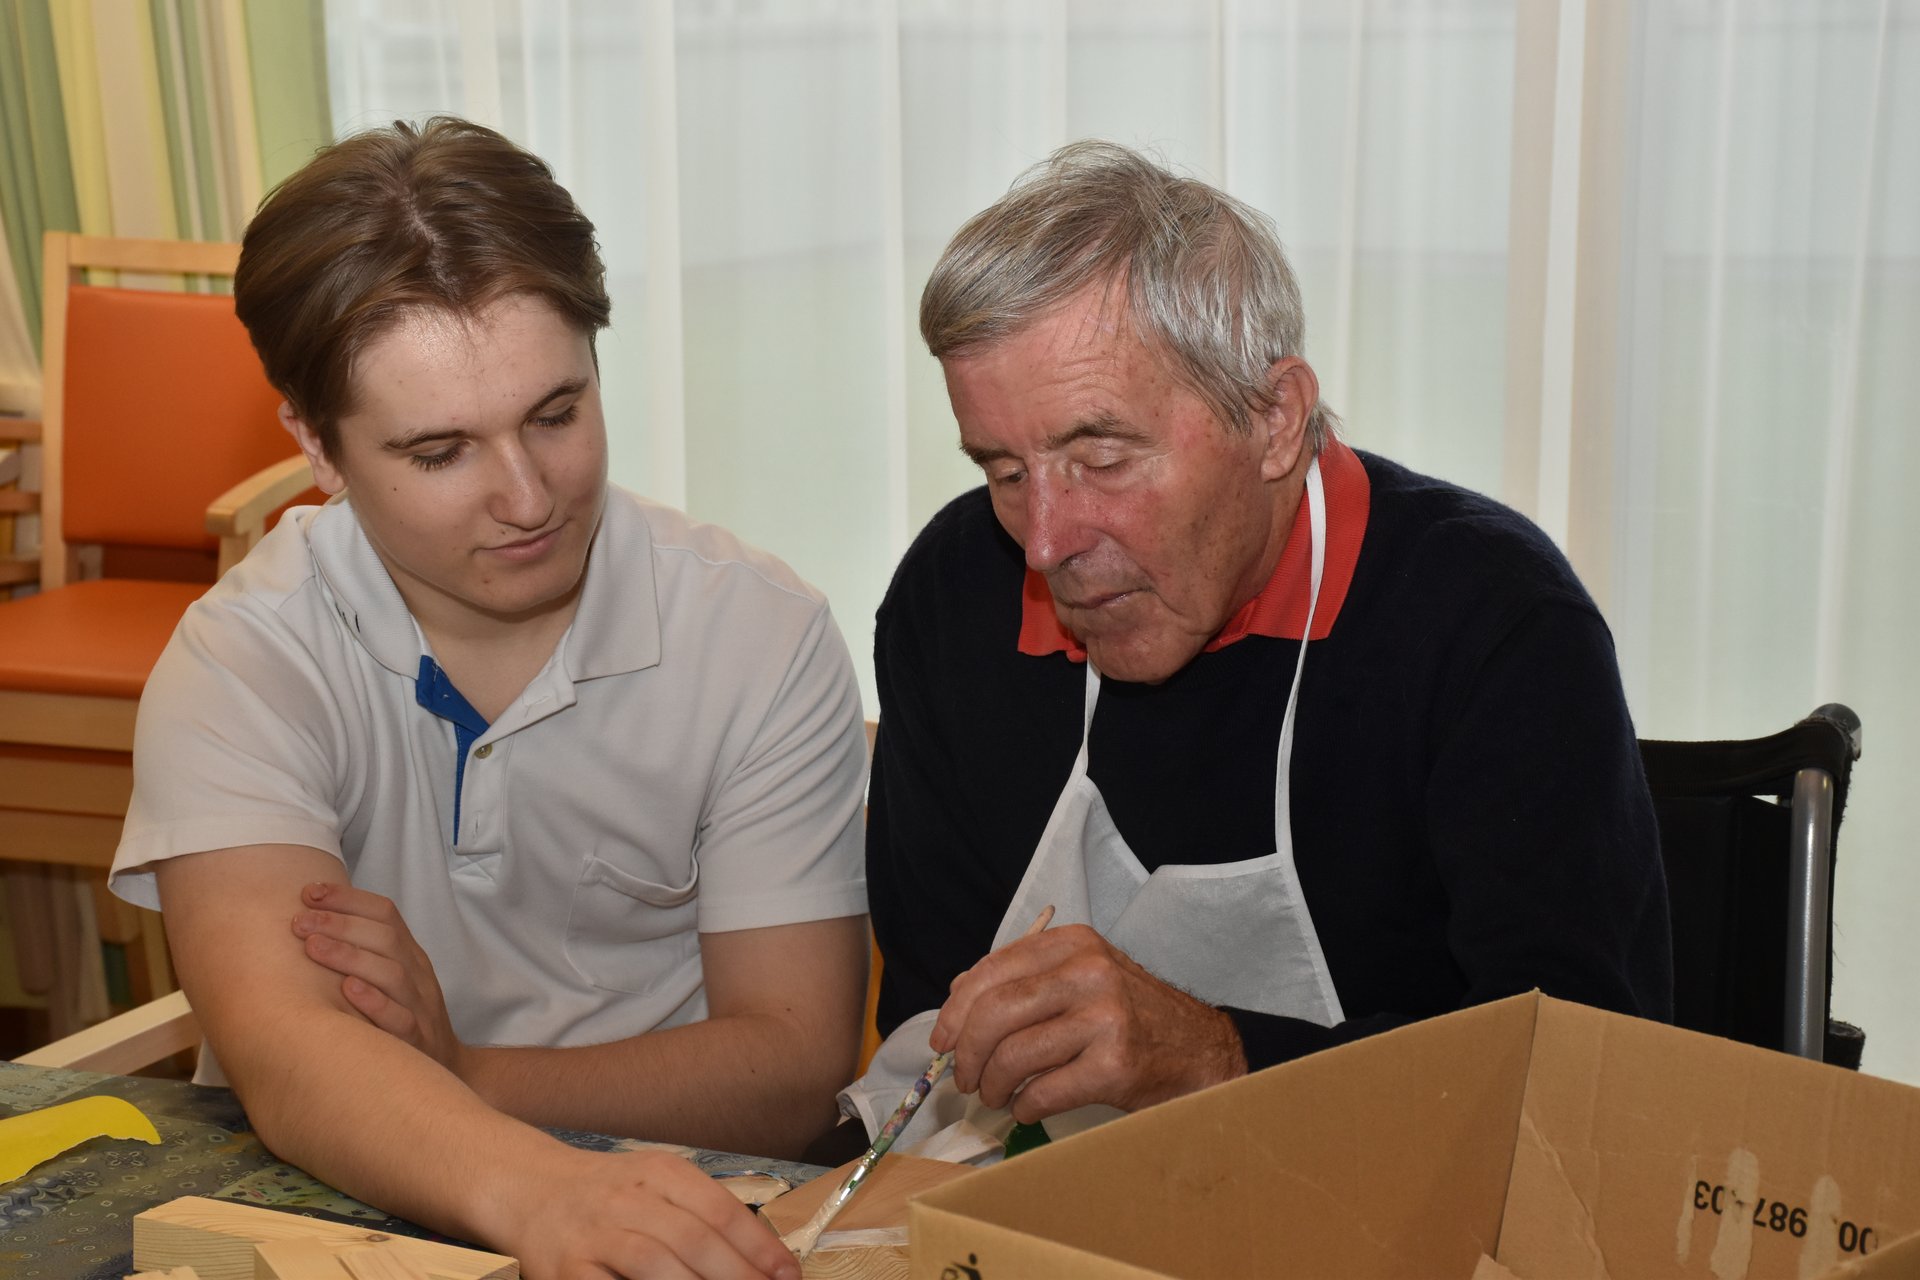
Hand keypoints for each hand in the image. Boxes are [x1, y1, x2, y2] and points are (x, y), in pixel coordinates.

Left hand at [291, 882, 465, 1075]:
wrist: (447, 1068)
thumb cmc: (404, 1018)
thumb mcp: (393, 979)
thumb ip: (364, 953)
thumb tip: (311, 922)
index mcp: (411, 956)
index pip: (386, 914)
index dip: (348, 899)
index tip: (309, 892)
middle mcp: (418, 976)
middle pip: (386, 938)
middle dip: (340, 923)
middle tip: (300, 921)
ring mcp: (420, 1008)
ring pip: (391, 973)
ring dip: (349, 956)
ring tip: (312, 946)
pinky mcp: (418, 1042)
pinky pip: (400, 1020)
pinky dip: (375, 1003)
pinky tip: (348, 990)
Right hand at [495, 1147, 800, 1279]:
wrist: (530, 1189)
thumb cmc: (609, 1194)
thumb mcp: (658, 1183)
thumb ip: (702, 1214)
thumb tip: (762, 1259)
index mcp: (662, 1173)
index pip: (721, 1210)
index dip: (759, 1247)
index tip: (787, 1276)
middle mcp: (629, 1198)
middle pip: (694, 1240)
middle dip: (738, 1275)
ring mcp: (596, 1234)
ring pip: (655, 1264)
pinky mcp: (567, 1269)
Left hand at [929, 924, 1246, 1121]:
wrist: (1201, 1051)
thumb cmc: (1132, 1016)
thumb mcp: (1083, 977)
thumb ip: (1026, 979)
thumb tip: (957, 995)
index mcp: (1075, 944)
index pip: (993, 971)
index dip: (956, 1010)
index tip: (942, 1040)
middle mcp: (1090, 973)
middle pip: (996, 1012)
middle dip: (967, 1052)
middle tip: (965, 1077)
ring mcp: (1105, 1019)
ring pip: (1014, 1055)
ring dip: (993, 1085)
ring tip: (997, 1095)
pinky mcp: (1115, 1066)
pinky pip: (1043, 1092)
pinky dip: (1024, 1106)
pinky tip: (1028, 1106)